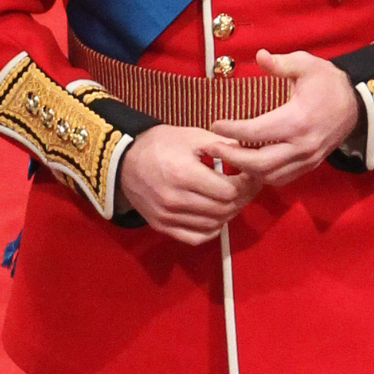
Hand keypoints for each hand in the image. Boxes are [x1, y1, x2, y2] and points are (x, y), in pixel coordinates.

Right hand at [116, 124, 262, 244]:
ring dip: (228, 213)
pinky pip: (196, 237)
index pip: (229, 191)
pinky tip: (215, 215)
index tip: (249, 175)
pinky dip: (211, 229)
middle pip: (224, 209)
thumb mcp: (191, 136)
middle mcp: (176, 199)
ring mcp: (167, 216)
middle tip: (244, 187)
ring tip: (230, 199)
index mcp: (184, 174)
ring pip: (213, 224)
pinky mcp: (162, 226)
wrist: (122, 159)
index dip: (245, 184)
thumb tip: (250, 154)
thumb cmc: (160, 143)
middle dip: (240, 198)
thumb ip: (223, 145)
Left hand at [209, 49, 359, 186]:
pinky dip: (262, 175)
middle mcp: (302, 145)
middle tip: (210, 147)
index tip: (214, 125)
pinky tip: (247, 164)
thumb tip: (260, 56)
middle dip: (231, 157)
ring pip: (270, 176)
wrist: (357, 103)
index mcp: (298, 120)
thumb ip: (282, 63)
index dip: (231, 131)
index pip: (256, 132)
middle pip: (259, 163)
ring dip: (245, 169)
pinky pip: (282, 178)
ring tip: (226, 156)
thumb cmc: (327, 82)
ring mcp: (308, 159)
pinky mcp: (310, 165)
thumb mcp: (306, 64)